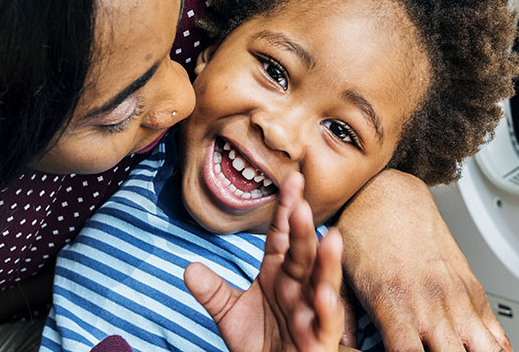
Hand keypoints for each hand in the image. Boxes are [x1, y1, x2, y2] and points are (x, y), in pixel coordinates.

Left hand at [184, 172, 344, 351]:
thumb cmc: (261, 342)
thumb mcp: (230, 313)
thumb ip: (213, 291)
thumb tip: (189, 269)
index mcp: (280, 273)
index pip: (283, 236)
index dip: (286, 210)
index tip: (292, 182)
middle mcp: (299, 287)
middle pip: (302, 254)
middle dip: (303, 231)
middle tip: (300, 206)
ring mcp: (312, 311)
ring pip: (323, 282)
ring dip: (327, 262)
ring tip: (330, 237)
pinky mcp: (320, 338)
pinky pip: (326, 322)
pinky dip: (327, 309)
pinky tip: (325, 295)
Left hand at [336, 169, 509, 351]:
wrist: (389, 194)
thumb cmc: (363, 232)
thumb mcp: (338, 277)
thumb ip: (341, 318)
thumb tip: (336, 348)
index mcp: (394, 303)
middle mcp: (430, 303)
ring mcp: (457, 297)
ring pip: (484, 349)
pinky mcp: (472, 290)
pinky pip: (498, 333)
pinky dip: (495, 349)